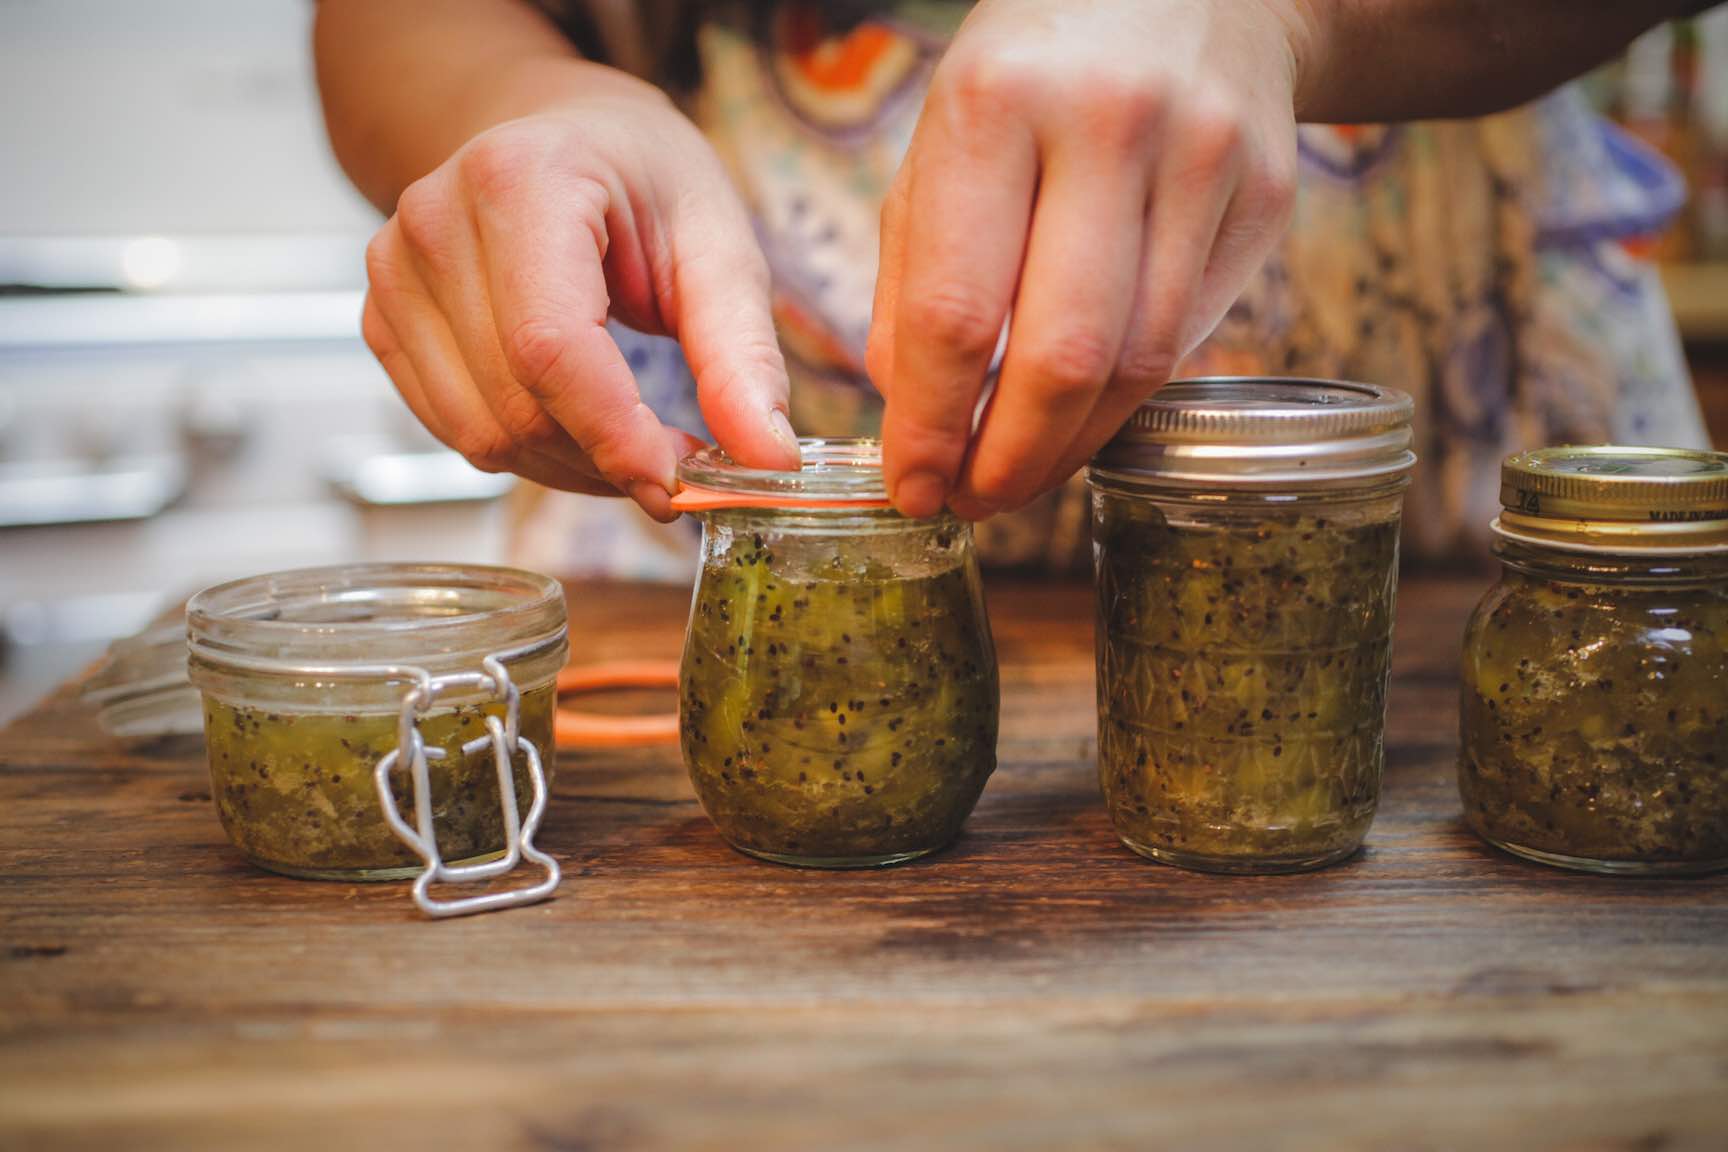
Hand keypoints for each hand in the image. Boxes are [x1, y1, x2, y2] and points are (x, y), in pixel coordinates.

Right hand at [360, 70, 799, 520]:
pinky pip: (456, 433)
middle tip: (682, 467)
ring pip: (481, 436)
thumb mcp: (718, 241)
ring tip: (637, 444)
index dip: (616, 434)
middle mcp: (435, 222)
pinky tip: (583, 430)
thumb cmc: (640, 178)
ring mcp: (394, 274)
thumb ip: (741, 352)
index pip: (551, 346)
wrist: (557, 135)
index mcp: (520, 179)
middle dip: (609, 460)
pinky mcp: (383, 322)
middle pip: (516, 404)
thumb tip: (767, 457)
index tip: (680, 486)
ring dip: (573, 469)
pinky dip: (531, 457)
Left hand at [868, 0, 1312, 518]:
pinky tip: (1078, 420)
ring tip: (1015, 477)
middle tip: (969, 505)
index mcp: (997, 103)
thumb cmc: (1033, 74)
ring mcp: (1204, 160)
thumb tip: (912, 415)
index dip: (931, 424)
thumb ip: (914, 276)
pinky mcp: (1265, 197)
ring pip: (1137, 364)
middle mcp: (1109, 127)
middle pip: (1062, 356)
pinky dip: (1121, 400)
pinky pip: (1187, 337)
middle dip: (1007, 460)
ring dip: (1067, 448)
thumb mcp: (943, 140)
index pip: (956, 310)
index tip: (909, 487)